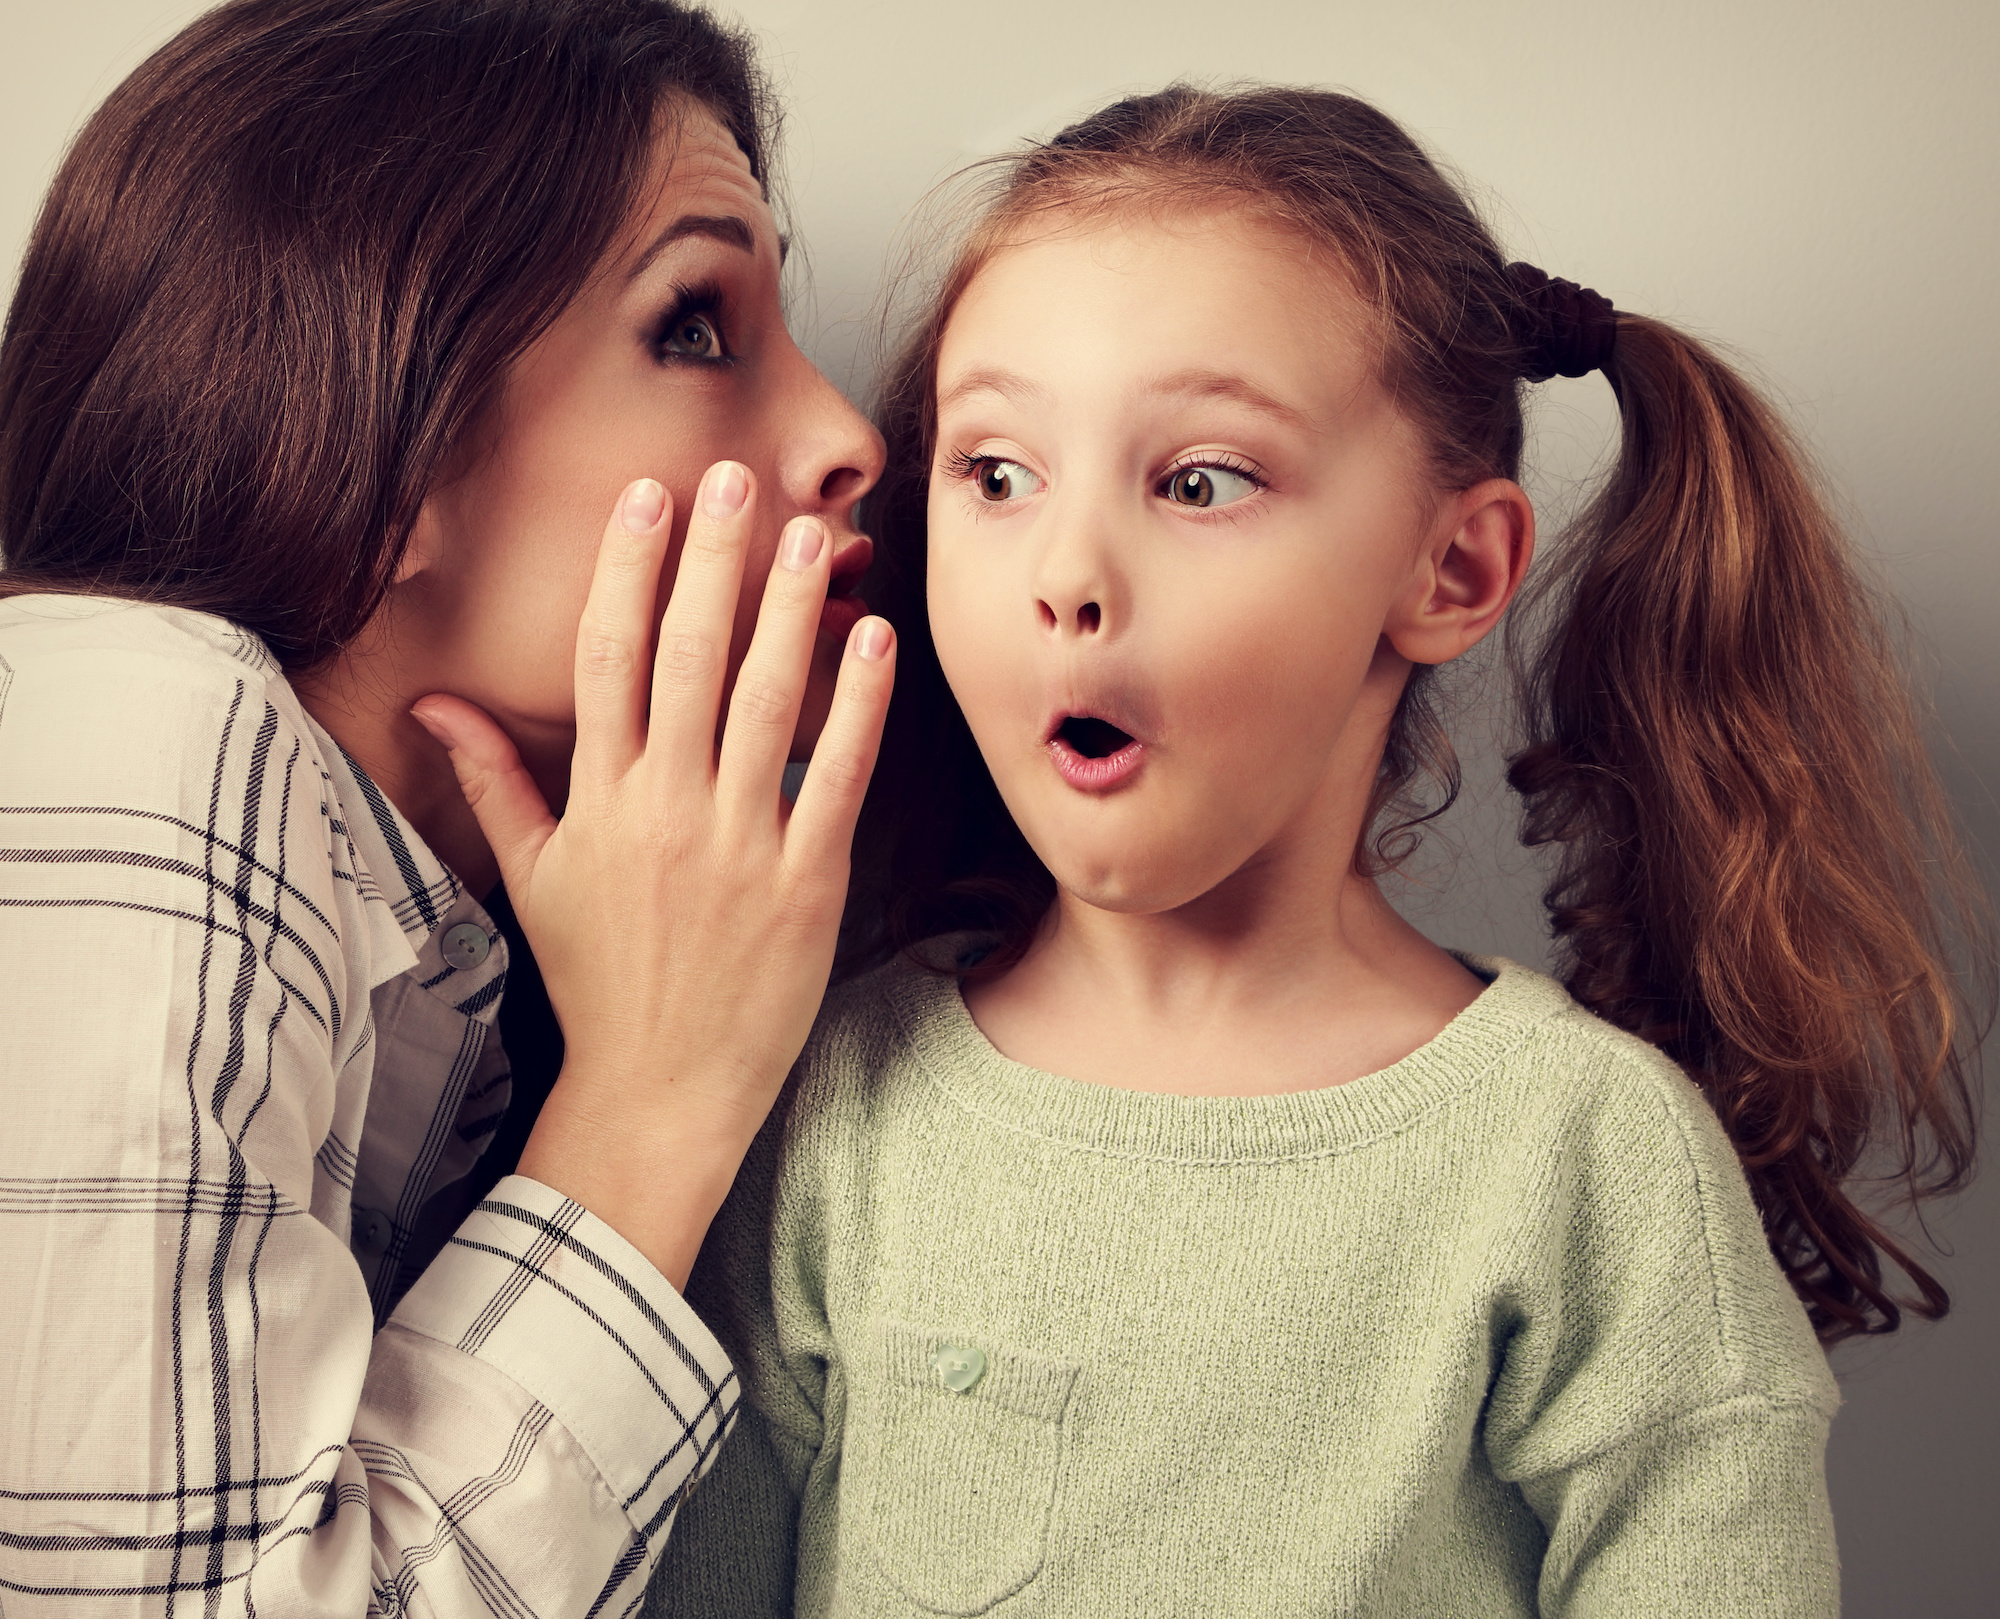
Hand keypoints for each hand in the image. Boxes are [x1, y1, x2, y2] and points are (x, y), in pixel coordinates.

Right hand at [409, 463, 894, 1288]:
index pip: (609, 658)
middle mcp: (666, 809)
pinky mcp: (807, 884)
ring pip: (766, 703)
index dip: (631, 570)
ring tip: (812, 535)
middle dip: (713, 561)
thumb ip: (498, 780)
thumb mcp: (533, 878)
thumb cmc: (597, 980)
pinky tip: (874, 639)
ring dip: (788, 611)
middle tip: (737, 477)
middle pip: (689, 659)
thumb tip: (437, 705)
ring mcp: (740, 845)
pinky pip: (837, 776)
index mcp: (598, 800)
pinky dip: (858, 706)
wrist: (657, 1089)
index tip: (651, 497)